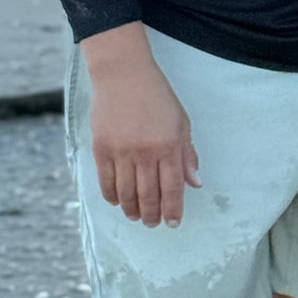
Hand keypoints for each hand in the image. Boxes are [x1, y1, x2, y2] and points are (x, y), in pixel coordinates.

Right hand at [82, 23, 200, 227]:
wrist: (123, 75)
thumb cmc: (157, 96)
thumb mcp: (181, 121)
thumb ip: (187, 153)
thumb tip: (195, 183)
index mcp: (169, 144)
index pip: (173, 188)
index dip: (173, 209)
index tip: (173, 222)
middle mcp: (145, 152)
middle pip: (148, 196)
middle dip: (153, 215)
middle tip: (154, 223)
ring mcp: (121, 152)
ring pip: (126, 195)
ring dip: (132, 210)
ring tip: (138, 215)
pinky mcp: (101, 150)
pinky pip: (106, 184)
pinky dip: (113, 197)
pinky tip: (119, 201)